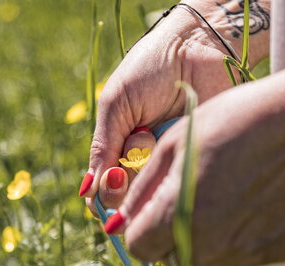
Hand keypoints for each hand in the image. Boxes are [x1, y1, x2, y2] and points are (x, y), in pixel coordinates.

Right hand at [83, 2, 269, 212]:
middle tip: (136, 146)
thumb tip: (87, 192)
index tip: (112, 180)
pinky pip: (181, 179)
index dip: (104, 197)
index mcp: (118, 149)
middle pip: (127, 200)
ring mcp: (170, 161)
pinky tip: (175, 136)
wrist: (197, 46)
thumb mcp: (116, 106)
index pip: (103, 193)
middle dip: (127, 177)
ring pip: (151, 190)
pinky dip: (173, 161)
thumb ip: (102, 149)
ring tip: (152, 130)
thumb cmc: (150, 69)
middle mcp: (143, 163)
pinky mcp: (196, 157)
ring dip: (147, 161)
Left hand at [112, 71, 284, 265]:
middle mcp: (207, 244)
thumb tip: (119, 223)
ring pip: (206, 260)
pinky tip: (255, 199)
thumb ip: (142, 189)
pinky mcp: (273, 254)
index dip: (142, 226)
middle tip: (197, 192)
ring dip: (206, 237)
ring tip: (228, 192)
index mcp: (177, 216)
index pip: (139, 247)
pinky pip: (241, 255)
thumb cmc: (238, 121)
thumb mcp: (176, 143)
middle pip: (171, 257)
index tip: (156, 208)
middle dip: (173, 232)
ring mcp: (243, 253)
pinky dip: (240, 235)